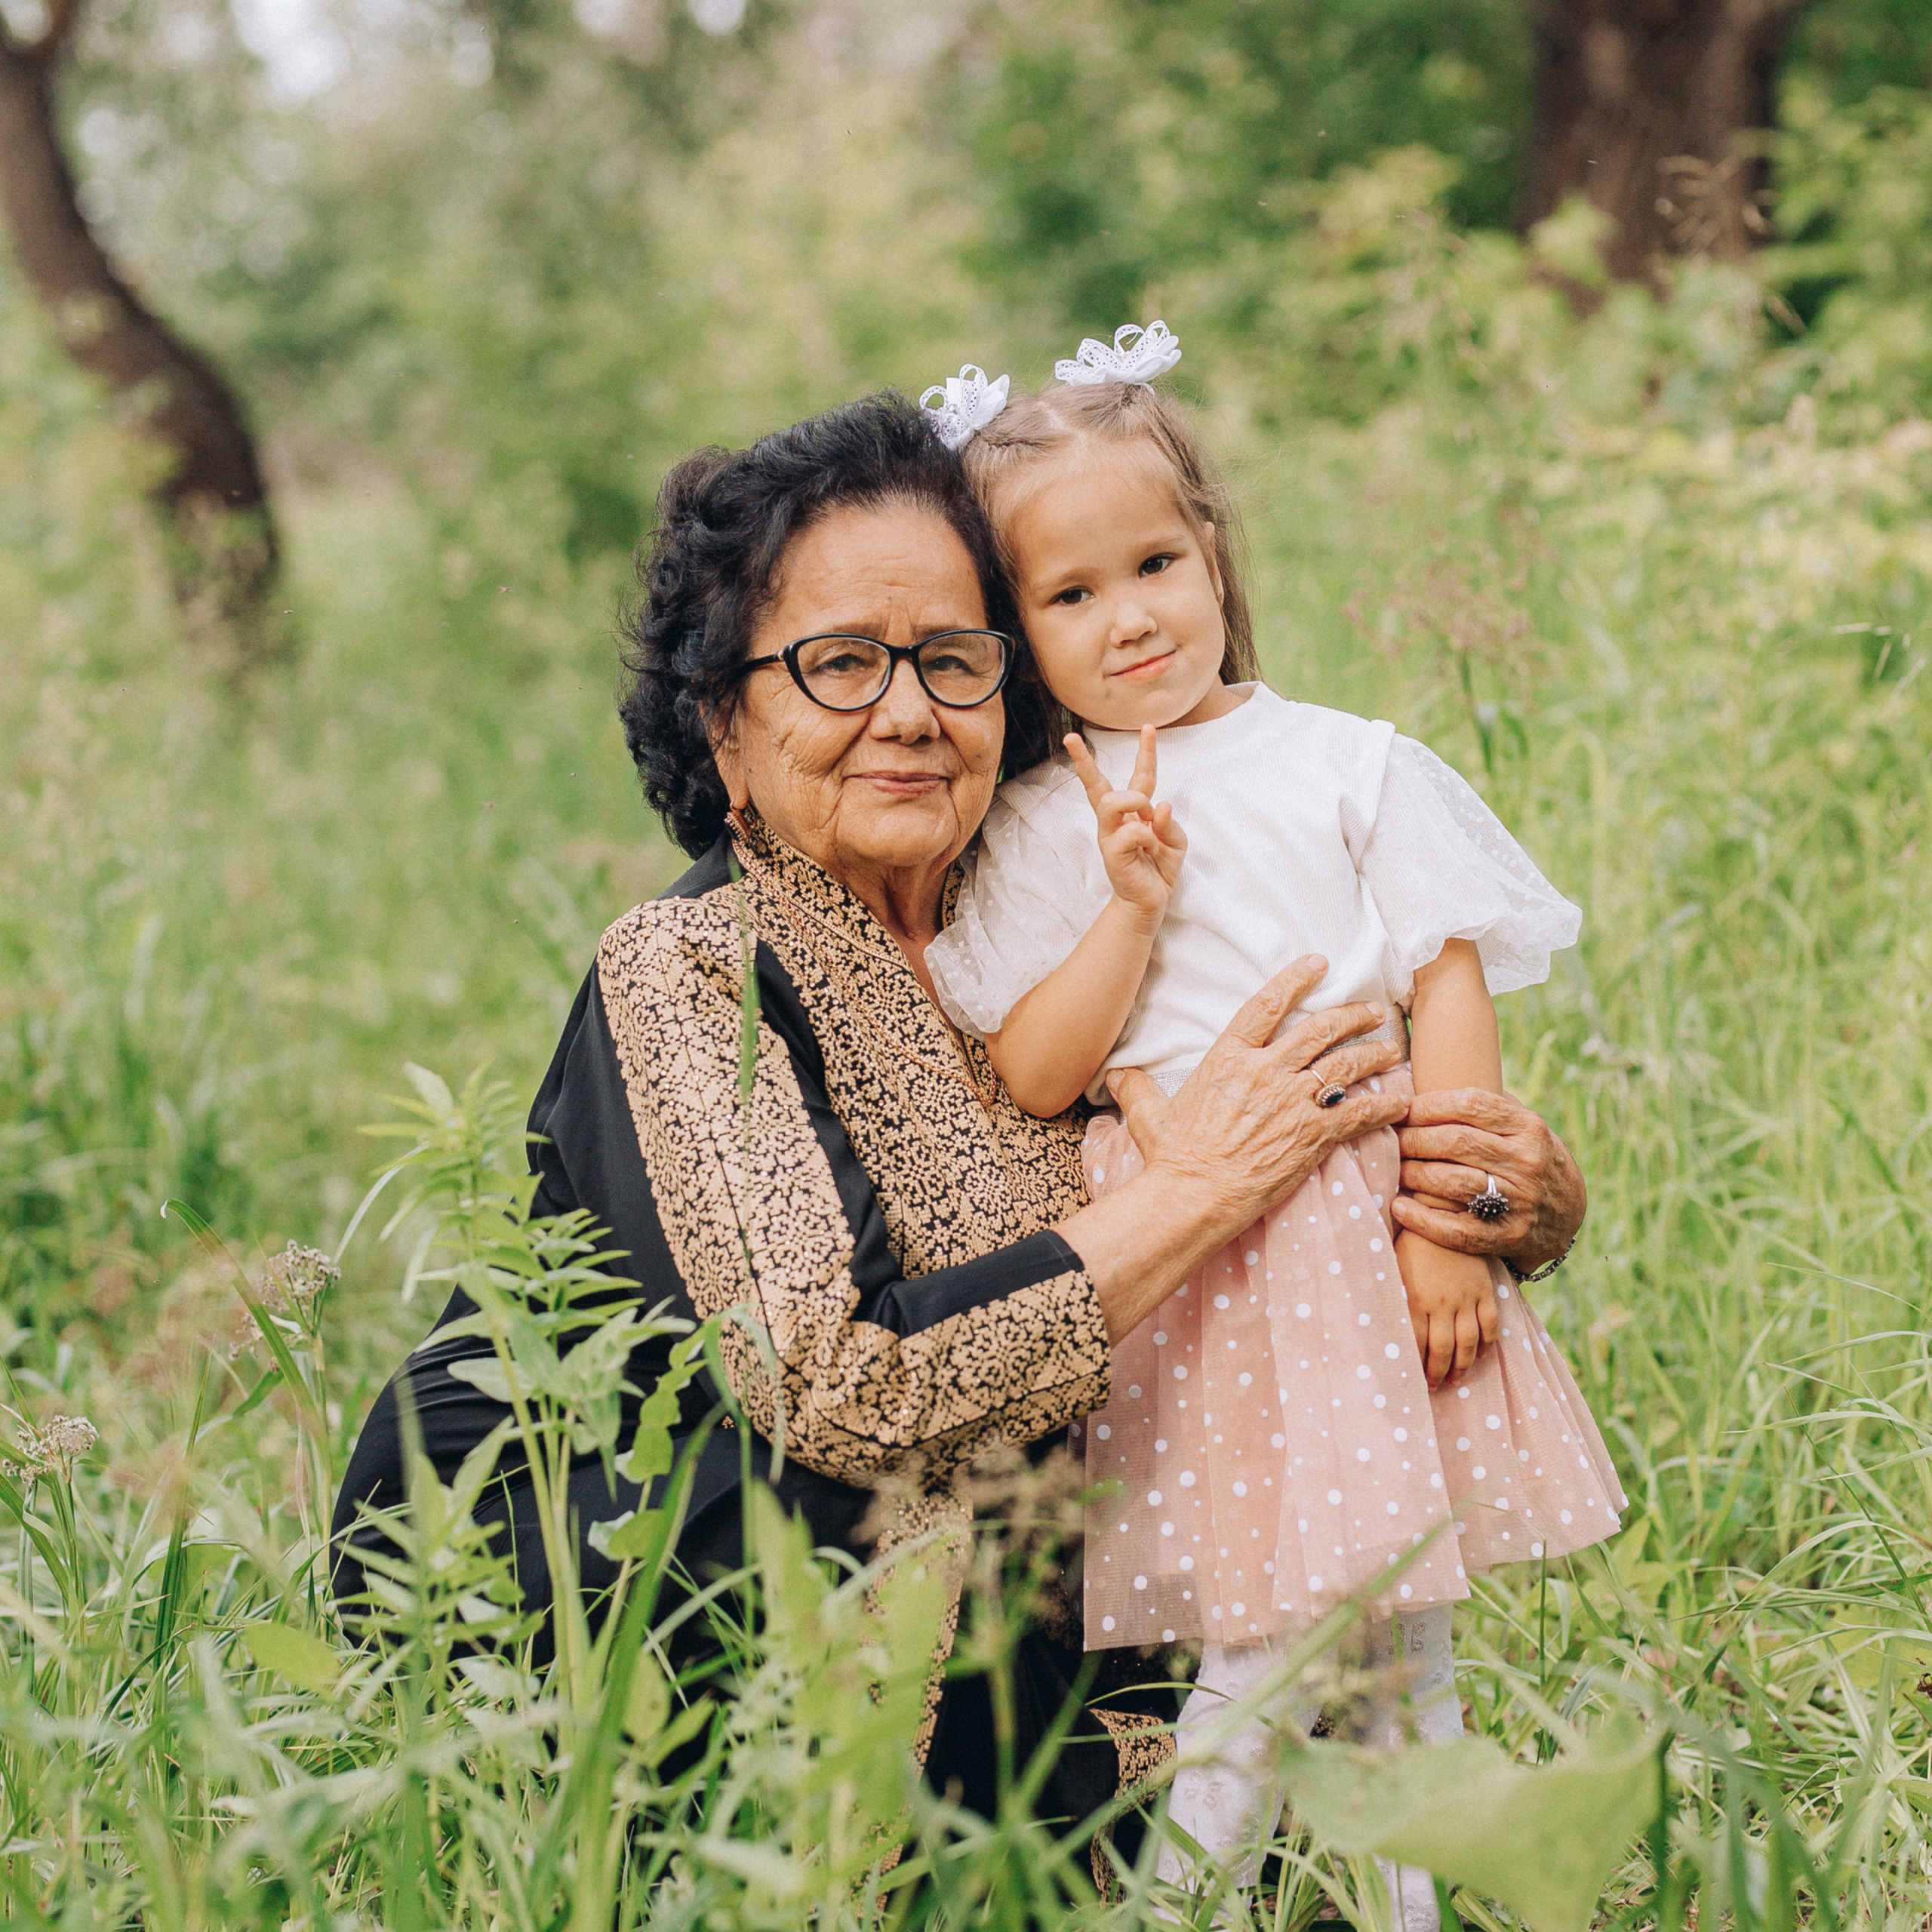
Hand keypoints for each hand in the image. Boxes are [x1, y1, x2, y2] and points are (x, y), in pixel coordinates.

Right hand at [1065, 726, 1185, 927]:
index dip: (1145, 752)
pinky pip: (1133, 831)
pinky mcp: (1111, 852)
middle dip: (1083, 761)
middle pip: (1097, 785)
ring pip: (1112, 801)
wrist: (1149, 902)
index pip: (1138, 777)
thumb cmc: (1159, 870)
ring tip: (1145, 813)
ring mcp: (1110, 835)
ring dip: (1134, 801)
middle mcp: (1115, 821)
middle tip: (1071, 738)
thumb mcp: (1175, 842)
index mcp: (1133, 813)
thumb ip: (1169, 823)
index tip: (1148, 726)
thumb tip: (1159, 806)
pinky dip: (1149, 837)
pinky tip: (1150, 851)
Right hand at [1107, 955, 1407, 1245]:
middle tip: (1371, 1009)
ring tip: (1392, 1048)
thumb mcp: (1148, 1115)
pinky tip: (1400, 1102)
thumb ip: (1136, 1088)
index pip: (1267, 1004)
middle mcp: (1265, 1072)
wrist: (1194, 1196)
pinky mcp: (1312, 1135)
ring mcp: (1292, 1102)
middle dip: (1352, 1015)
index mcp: (1228, 1059)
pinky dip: (1384, 1106)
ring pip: (1345, 1065)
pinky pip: (1358, 1113)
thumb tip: (1114, 1074)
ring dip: (1374, 1054)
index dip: (1296, 978)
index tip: (1319, 963)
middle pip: (1320, 1030)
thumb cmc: (1172, 1158)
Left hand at [1390, 1088, 1585, 1273]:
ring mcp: (1519, 1201)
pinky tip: (1400, 1208)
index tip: (1403, 1109)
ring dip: (1414, 1174)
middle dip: (1414, 1139)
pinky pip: (1458, 1230)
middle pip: (1455, 1142)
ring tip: (1396, 1169)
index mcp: (1529, 1127)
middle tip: (1393, 1140)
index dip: (1428, 1105)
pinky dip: (1424, 1220)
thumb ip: (1488, 1107)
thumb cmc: (1529, 1158)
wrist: (1568, 1213)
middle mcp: (1527, 1161)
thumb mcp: (1524, 1126)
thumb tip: (1428, 1080)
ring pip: (1453, 1182)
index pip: (1470, 1104)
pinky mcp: (1508, 1236)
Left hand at [1396, 1230, 1497, 1389]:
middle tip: (1433, 1387)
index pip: (1415, 1342)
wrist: (1440, 1209)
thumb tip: (1383, 1325)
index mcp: (1414, 1298)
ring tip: (1454, 1380)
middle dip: (1437, 1373)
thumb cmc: (1409, 1239)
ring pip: (1468, 1342)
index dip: (1414, 1364)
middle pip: (1442, 1349)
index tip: (1411, 1379)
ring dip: (1461, 1366)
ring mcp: (1466, 1297)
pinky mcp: (1483, 1289)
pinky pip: (1490, 1323)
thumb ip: (1394, 1297)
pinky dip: (1486, 1343)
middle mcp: (1441, 1302)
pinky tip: (1480, 1356)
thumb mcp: (1392, 1267)